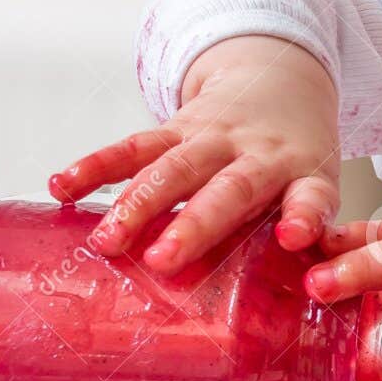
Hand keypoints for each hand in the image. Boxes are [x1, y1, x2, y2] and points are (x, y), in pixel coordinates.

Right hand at [47, 36, 339, 272]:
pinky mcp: (178, 127)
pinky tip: (64, 185)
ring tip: (104, 241)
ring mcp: (215, 138)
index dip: (303, 216)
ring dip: (136, 204)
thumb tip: (305, 302)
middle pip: (227, 189)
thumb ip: (305, 232)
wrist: (281, 78)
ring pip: (172, 168)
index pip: (310, 196)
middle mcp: (259, 154)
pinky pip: (135, 146)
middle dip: (193, 225)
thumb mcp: (317, 184)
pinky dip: (97, 166)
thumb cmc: (297, 154)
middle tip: (162, 262)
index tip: (292, 238)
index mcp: (304, 173)